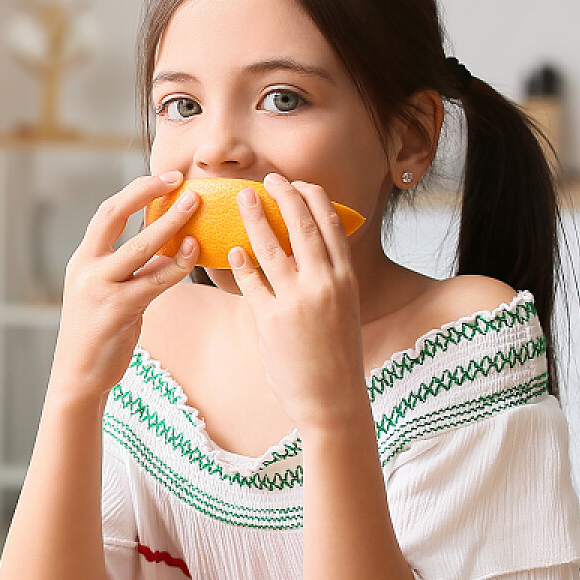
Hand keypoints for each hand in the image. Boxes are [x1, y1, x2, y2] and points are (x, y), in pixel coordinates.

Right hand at [47, 171, 198, 407]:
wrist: (78, 376)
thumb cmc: (99, 335)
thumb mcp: (106, 293)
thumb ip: (129, 270)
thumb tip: (167, 249)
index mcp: (83, 260)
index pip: (107, 213)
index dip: (136, 191)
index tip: (165, 177)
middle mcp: (87, 268)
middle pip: (114, 215)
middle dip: (146, 193)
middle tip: (180, 181)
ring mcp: (100, 288)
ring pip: (139, 246)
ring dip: (170, 223)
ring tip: (195, 205)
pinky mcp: (117, 310)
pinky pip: (153, 281)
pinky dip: (176, 265)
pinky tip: (193, 252)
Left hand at [226, 173, 369, 436]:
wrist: (333, 399)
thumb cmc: (337, 354)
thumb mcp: (344, 308)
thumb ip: (329, 278)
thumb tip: (308, 250)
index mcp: (346, 278)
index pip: (331, 224)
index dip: (313, 197)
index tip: (299, 182)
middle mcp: (325, 284)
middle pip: (302, 225)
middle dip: (283, 195)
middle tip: (267, 179)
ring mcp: (298, 301)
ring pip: (271, 247)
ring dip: (254, 218)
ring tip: (242, 199)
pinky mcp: (272, 320)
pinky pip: (251, 282)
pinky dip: (241, 262)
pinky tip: (233, 250)